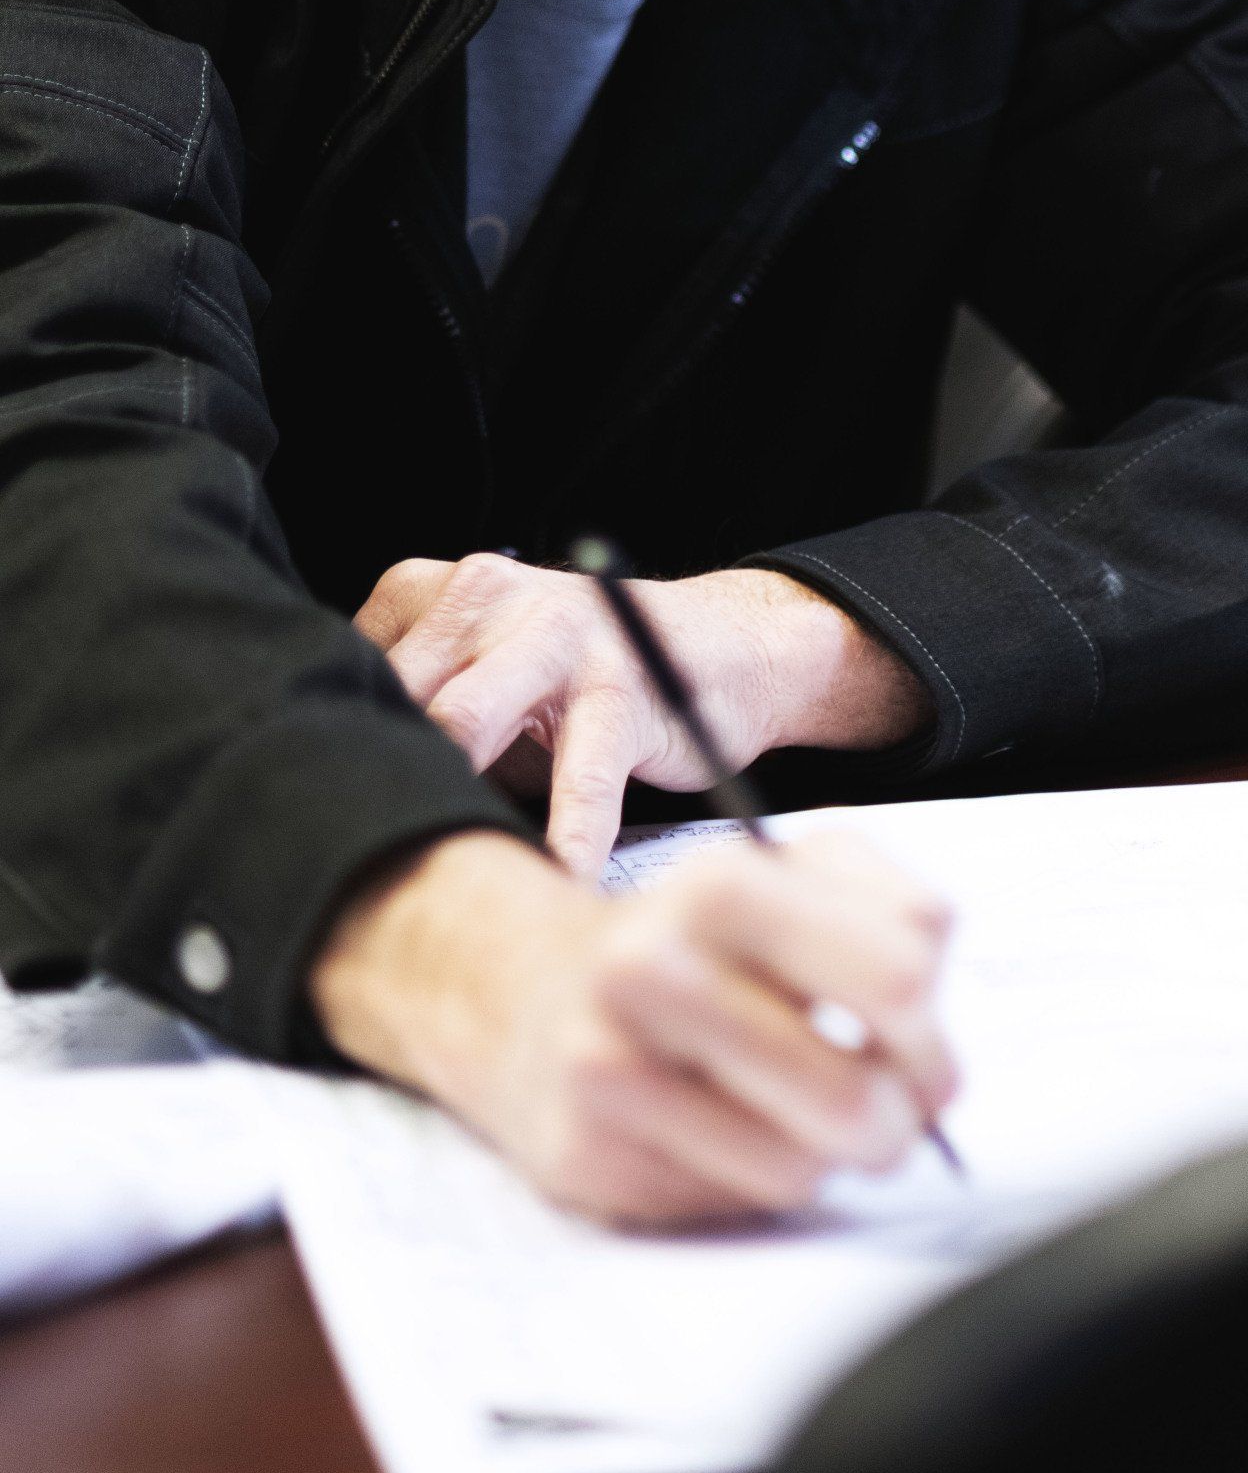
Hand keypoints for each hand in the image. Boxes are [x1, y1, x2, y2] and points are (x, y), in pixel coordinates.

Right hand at [310, 824, 957, 1223]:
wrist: (526, 990)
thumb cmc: (697, 938)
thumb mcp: (796, 874)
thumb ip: (896, 916)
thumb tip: (935, 1048)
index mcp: (722, 881)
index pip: (897, 975)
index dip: (933, 1034)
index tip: (923, 1049)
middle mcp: (651, 970)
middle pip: (853, 1098)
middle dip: (900, 1119)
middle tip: (897, 1111)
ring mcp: (608, 1068)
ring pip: (800, 1168)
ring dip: (831, 1157)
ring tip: (813, 1116)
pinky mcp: (586, 1155)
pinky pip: (730, 1202)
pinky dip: (756, 1178)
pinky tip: (731, 1131)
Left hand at [355, 554, 930, 875]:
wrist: (720, 647)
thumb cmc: (577, 686)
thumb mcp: (488, 677)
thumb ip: (417, 720)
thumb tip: (322, 811)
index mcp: (441, 589)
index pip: (355, 669)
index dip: (325, 748)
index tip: (302, 821)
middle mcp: (489, 593)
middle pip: (396, 697)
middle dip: (372, 781)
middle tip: (338, 871)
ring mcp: (558, 633)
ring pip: (466, 720)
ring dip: (445, 807)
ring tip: (424, 883)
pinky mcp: (622, 685)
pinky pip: (581, 775)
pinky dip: (567, 838)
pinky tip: (556, 881)